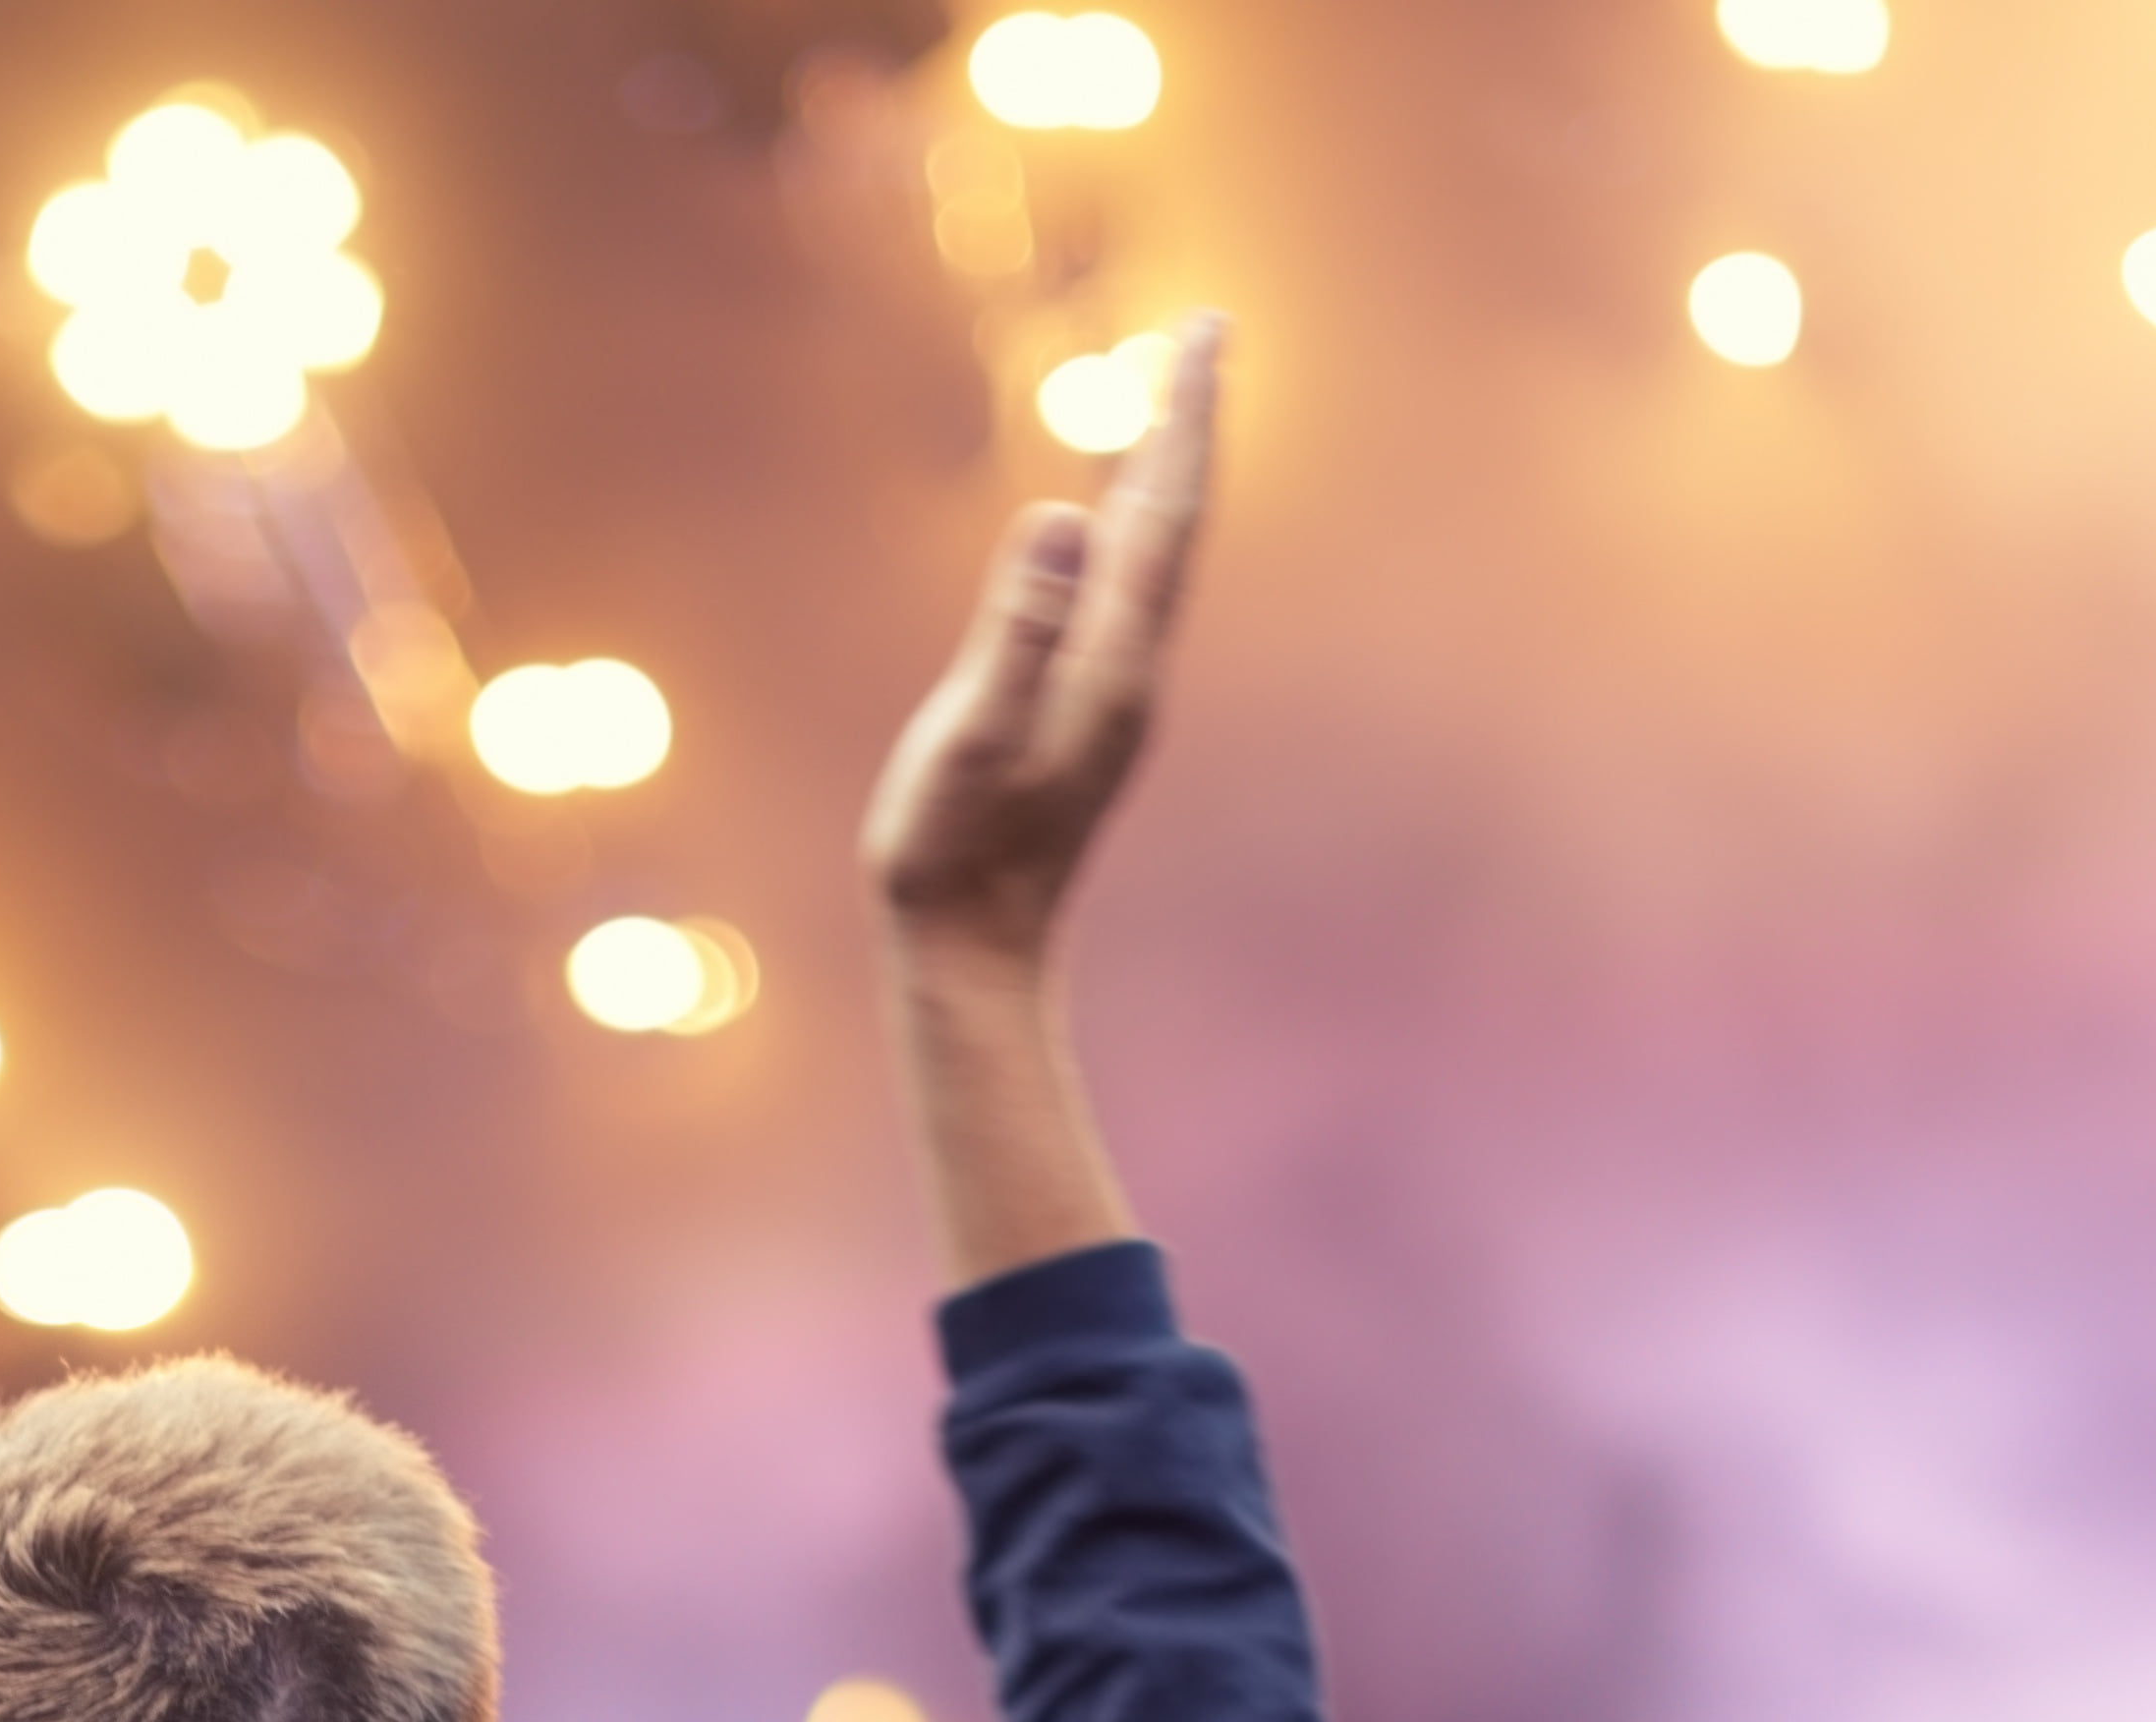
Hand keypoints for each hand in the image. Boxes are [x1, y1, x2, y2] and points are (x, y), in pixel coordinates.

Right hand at [863, 313, 1218, 971]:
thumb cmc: (952, 855)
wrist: (971, 957)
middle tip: (1203, 333)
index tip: (1202, 331)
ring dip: (1163, 474)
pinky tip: (1111, 524)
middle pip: (1171, 521)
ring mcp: (1111, 694)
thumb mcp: (971, 737)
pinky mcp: (1084, 716)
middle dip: (1186, 423)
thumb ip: (1016, 630)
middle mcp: (1129, 669)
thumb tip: (1058, 517)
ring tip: (1169, 405)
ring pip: (1151, 557)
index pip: (1158, 513)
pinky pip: (1120, 595)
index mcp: (1110, 661)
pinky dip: (1128, 532)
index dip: (1182, 418)